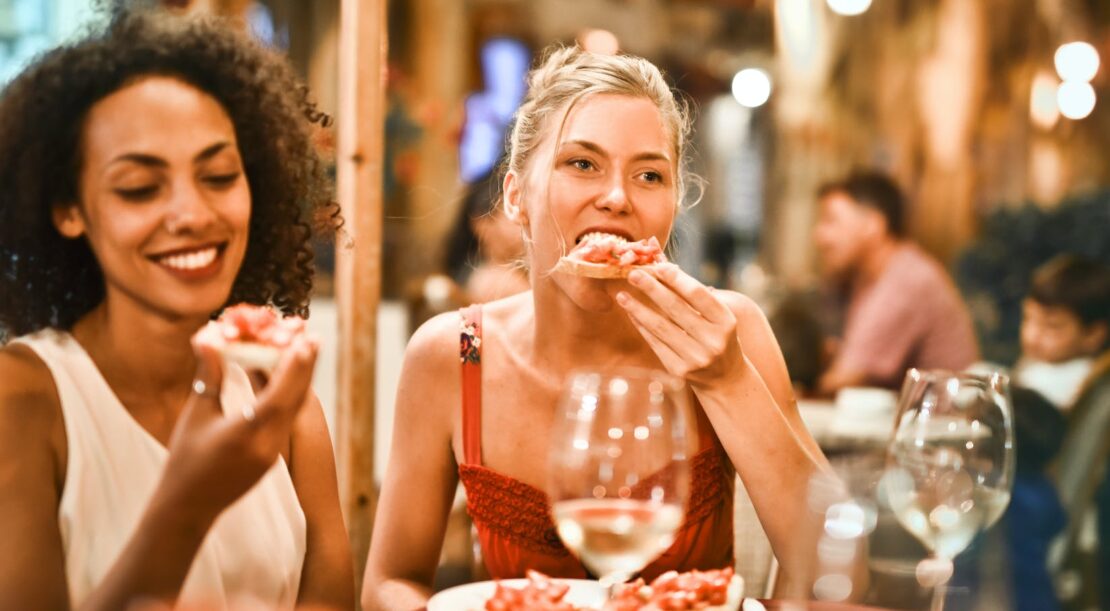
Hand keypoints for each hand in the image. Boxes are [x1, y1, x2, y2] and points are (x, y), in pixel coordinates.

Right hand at [155, 334, 318, 525]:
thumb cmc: (185, 460)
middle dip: (304, 367)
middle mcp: (267, 445)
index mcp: (245, 435)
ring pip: (293, 409)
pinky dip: (289, 395)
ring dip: (300, 379)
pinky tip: (289, 377)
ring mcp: (273, 453)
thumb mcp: (196, 415)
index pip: (278, 396)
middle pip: (294, 400)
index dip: (293, 368)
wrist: (188, 507)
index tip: (304, 341)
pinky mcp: (273, 456)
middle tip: (312, 336)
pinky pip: (286, 419)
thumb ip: (208, 375)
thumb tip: (210, 336)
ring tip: (307, 350)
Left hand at [615, 264, 742, 386]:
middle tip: (633, 274)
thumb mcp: (714, 314)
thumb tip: (659, 259)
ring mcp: (696, 358)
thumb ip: (689, 289)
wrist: (725, 377)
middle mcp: (712, 340)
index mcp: (725, 321)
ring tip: (622, 295)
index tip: (657, 266)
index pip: (697, 295)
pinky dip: (642, 326)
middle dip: (651, 289)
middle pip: (676, 309)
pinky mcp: (679, 371)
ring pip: (661, 327)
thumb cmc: (717, 335)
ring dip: (638, 309)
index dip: (676, 279)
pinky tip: (631, 314)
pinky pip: (655, 343)